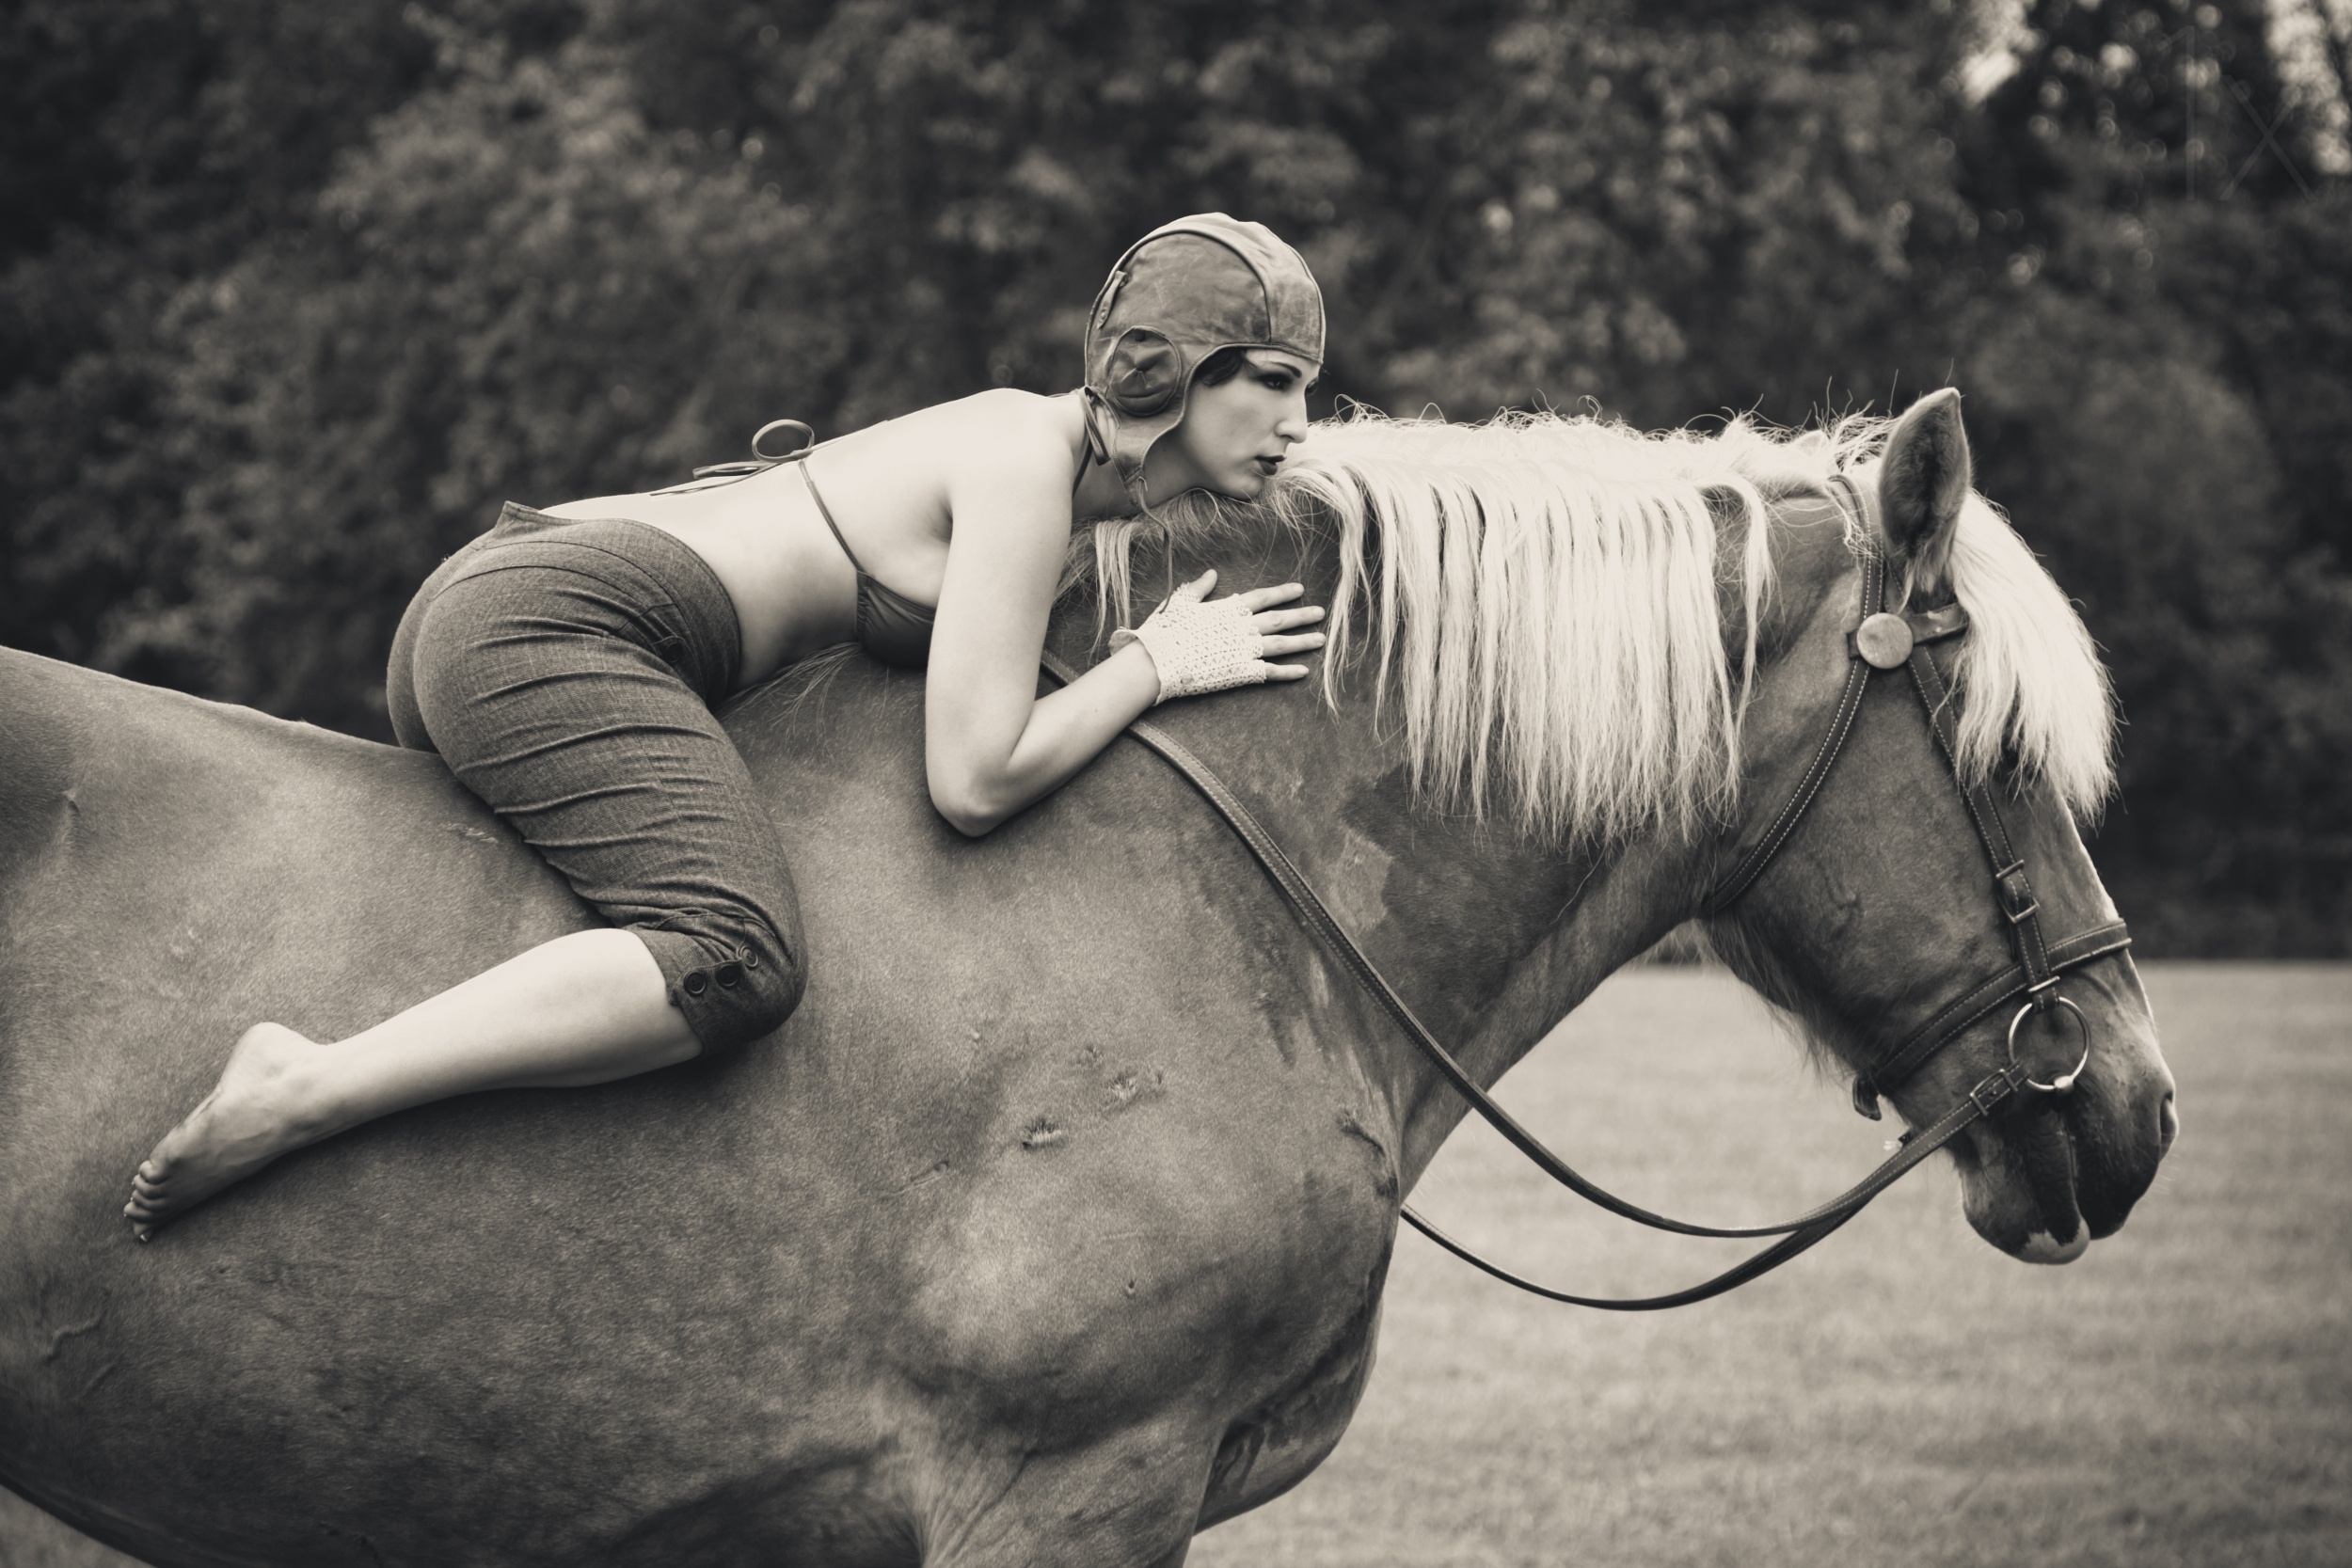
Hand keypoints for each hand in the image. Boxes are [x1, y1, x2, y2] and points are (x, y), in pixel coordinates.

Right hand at [1164, 569, 1326, 681]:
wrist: (1158, 661)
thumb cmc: (1166, 630)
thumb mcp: (1181, 602)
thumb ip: (1200, 587)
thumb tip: (1212, 573)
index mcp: (1229, 609)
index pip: (1263, 597)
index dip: (1282, 593)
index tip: (1300, 590)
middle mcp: (1242, 628)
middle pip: (1279, 619)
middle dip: (1302, 615)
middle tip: (1321, 613)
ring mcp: (1244, 651)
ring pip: (1281, 644)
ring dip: (1302, 641)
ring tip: (1321, 639)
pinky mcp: (1241, 673)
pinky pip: (1270, 672)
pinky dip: (1288, 672)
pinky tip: (1304, 671)